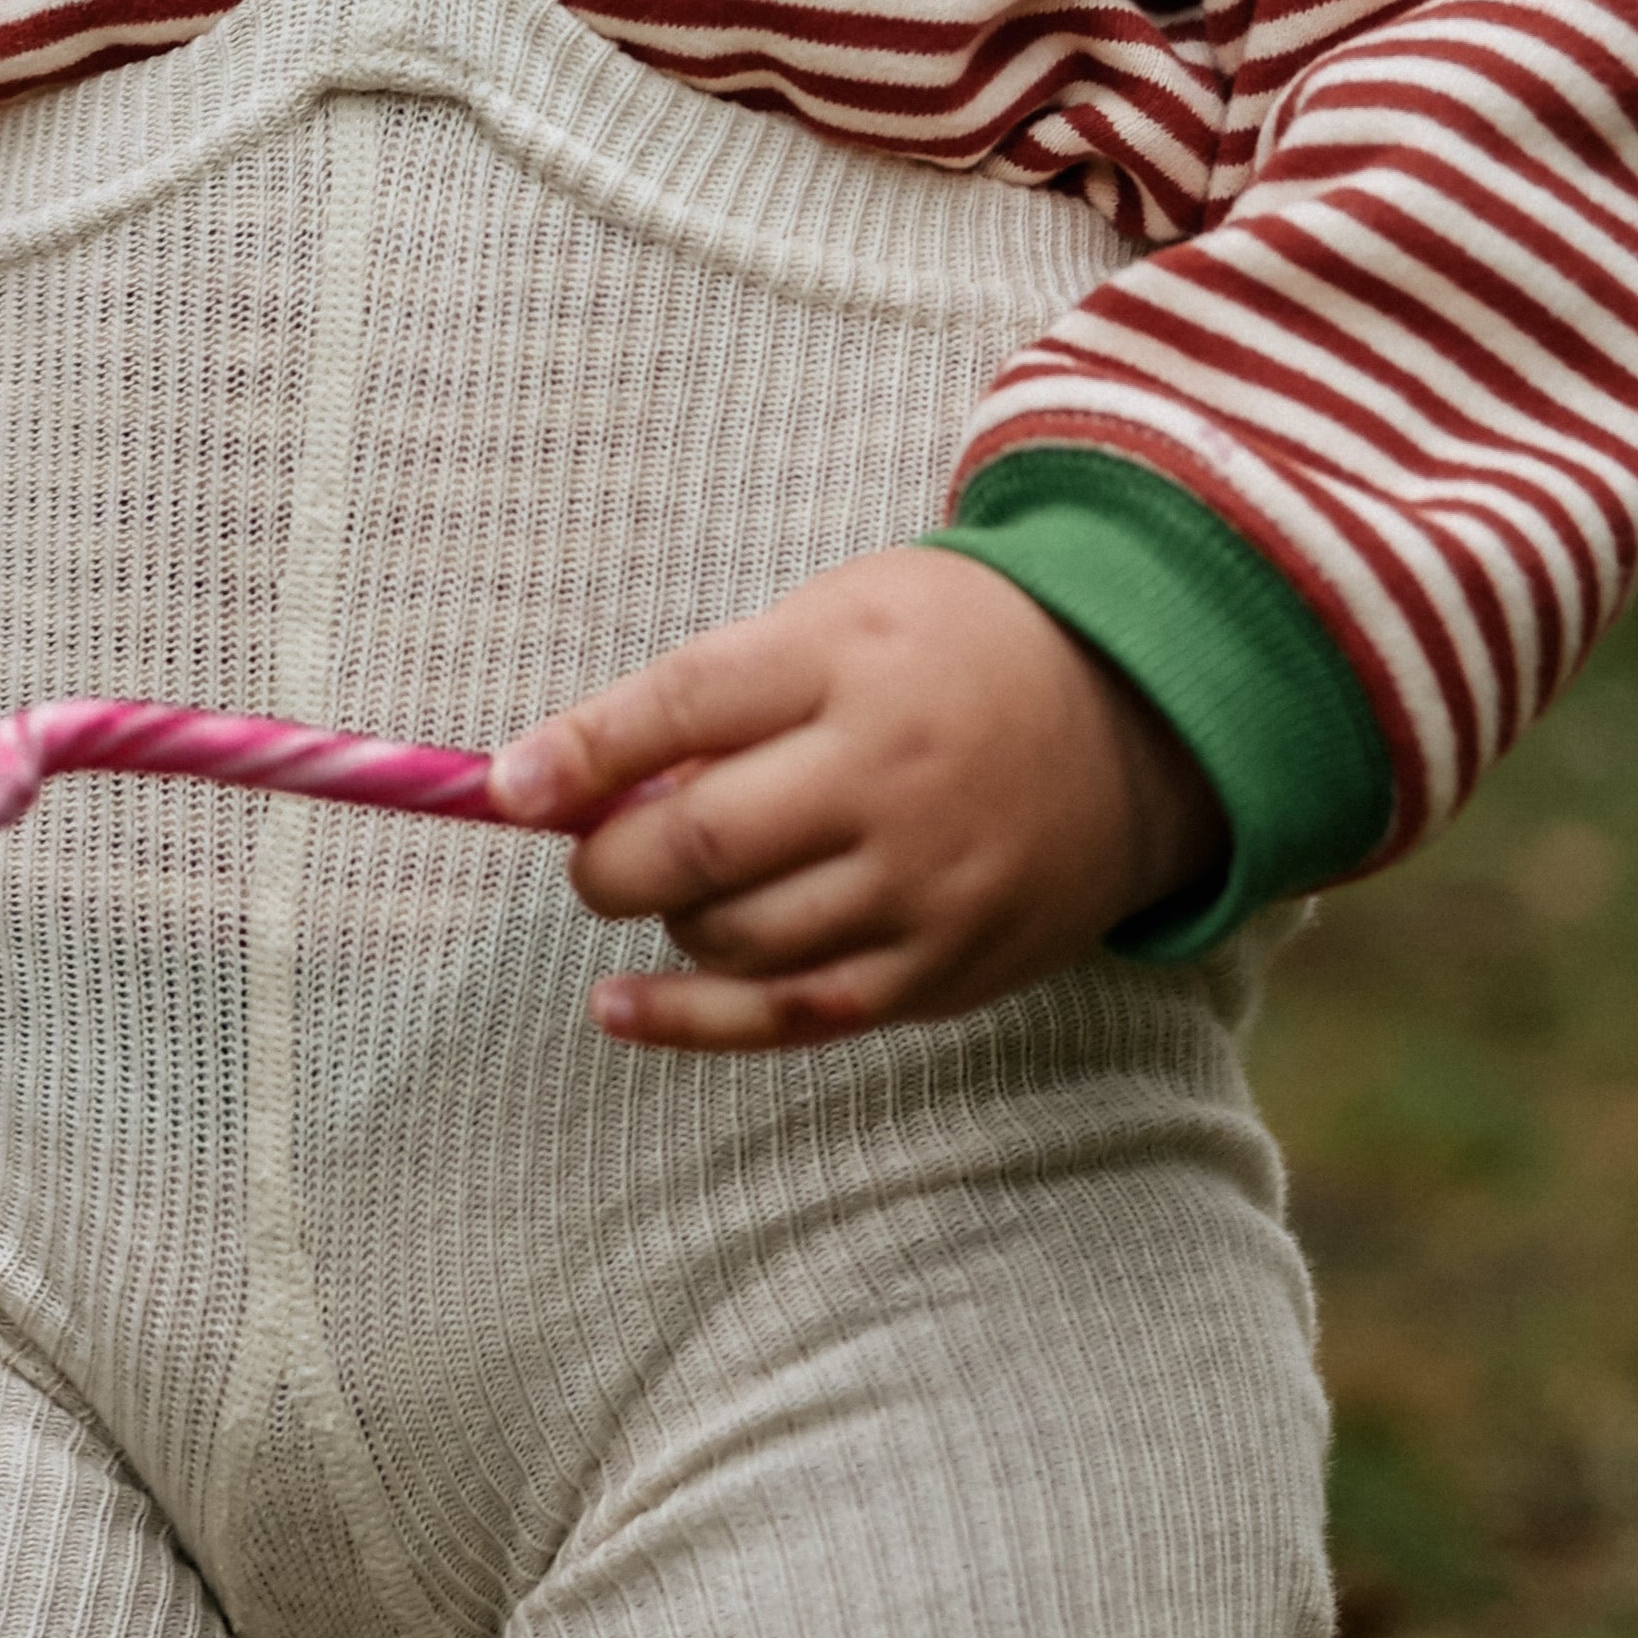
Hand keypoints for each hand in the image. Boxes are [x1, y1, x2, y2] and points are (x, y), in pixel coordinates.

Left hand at [486, 545, 1221, 1049]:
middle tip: (586, 855)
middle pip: (700, 841)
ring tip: (671, 890)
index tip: (503, 790)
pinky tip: (619, 1008)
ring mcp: (922, 883)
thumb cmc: (949, 650)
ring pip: (737, 936)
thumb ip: (723, 693)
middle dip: (607, 861)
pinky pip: (795, 1014)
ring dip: (666, 922)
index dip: (580, 754)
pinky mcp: (946, 969)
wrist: (1135, 717)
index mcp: (850, 660)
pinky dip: (691, 1022)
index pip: (682, 707)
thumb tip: (586, 782)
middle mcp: (886, 775)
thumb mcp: (841, 616)